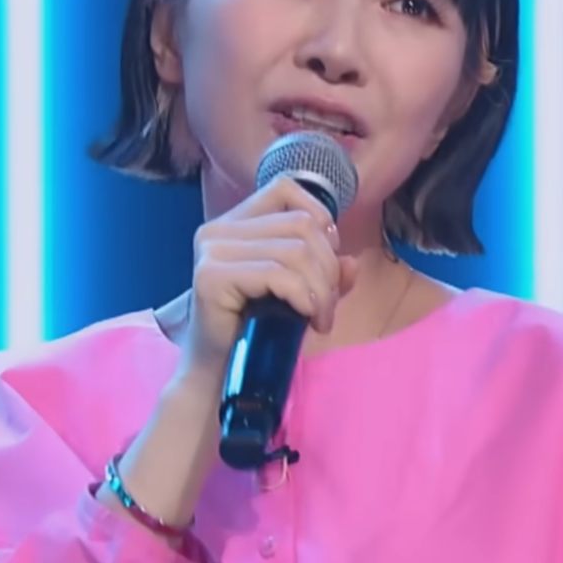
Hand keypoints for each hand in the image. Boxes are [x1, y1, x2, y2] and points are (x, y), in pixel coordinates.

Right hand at [180, 175, 359, 393]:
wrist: (217, 373)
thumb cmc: (255, 331)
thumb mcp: (300, 293)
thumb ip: (325, 272)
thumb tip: (351, 263)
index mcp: (233, 223)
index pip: (285, 189)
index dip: (319, 219)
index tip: (323, 263)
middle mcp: (216, 230)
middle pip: (301, 224)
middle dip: (328, 267)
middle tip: (327, 306)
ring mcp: (211, 251)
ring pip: (295, 250)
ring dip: (321, 289)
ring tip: (320, 318)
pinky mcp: (211, 277)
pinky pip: (279, 274)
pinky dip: (305, 297)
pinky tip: (307, 319)